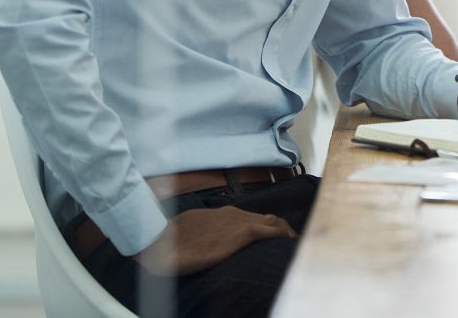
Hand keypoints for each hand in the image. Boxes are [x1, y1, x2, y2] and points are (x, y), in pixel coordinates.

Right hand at [134, 205, 297, 275]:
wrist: (161, 240)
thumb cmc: (172, 239)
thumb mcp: (193, 232)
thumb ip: (206, 233)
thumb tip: (207, 240)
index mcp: (223, 215)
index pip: (254, 217)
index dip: (270, 226)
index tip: (280, 236)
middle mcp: (234, 215)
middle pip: (268, 218)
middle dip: (282, 230)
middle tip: (294, 242)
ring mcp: (238, 222)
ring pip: (273, 222)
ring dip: (286, 232)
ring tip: (296, 243)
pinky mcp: (240, 233)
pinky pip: (269, 231)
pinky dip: (282, 235)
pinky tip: (290, 242)